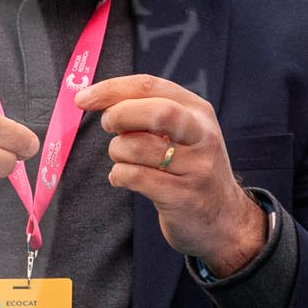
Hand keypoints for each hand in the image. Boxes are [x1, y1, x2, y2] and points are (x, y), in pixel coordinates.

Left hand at [74, 74, 265, 275]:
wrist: (225, 221)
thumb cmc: (190, 170)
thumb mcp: (182, 133)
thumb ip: (149, 114)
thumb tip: (98, 100)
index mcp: (197, 111)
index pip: (150, 86)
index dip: (111, 89)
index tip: (82, 98)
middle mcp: (201, 135)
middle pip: (155, 111)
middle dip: (119, 116)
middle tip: (109, 127)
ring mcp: (196, 166)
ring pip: (138, 147)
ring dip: (117, 152)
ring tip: (124, 160)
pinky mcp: (183, 196)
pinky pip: (135, 177)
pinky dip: (119, 175)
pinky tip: (124, 179)